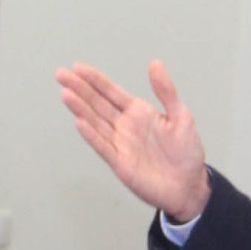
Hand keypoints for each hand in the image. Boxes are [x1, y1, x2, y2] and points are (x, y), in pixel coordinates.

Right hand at [56, 60, 211, 223]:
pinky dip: (91, 135)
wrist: (189, 186)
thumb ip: (167, 91)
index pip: (111, 92)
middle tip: (61, 74)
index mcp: (139, 112)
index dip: (95, 80)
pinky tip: (79, 123)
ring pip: (96, 122)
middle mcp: (125, 126)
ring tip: (66, 94)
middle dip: (80, 89)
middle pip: (98, 104)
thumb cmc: (187, 152)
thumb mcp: (182, 117)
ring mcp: (121, 144)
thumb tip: (155, 64)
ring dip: (81, 109)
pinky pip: (103, 146)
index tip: (78, 67)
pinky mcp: (120, 163)